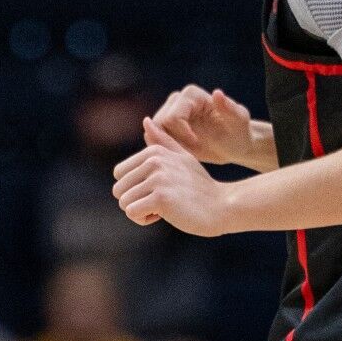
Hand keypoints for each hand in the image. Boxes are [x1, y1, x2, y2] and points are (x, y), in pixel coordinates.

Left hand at [110, 120, 232, 236]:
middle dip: (135, 201)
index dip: (134, 188)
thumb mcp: (183, 158)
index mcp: (154, 152)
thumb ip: (162, 141)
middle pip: (118, 189)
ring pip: (124, 202)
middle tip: (159, 203)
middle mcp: (154, 161)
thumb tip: (146, 121)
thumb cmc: (201, 186)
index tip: (157, 190)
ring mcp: (158, 178)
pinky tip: (164, 216)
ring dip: (140, 212)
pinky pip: (132, 212)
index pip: (119, 174)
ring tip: (163, 209)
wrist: (222, 206)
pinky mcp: (161, 198)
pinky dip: (144, 219)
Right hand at [149, 84, 254, 164]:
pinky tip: (184, 152)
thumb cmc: (239, 132)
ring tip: (190, 150)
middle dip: (175, 140)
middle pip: (159, 125)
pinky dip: (167, 149)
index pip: (171, 117)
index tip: (198, 142)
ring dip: (170, 145)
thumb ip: (228, 108)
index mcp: (192, 94)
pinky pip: (154, 139)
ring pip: (153, 133)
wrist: (235, 145)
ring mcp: (169, 113)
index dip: (182, 134)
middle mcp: (177, 100)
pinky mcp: (166, 126)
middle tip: (194, 149)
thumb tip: (216, 93)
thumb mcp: (239, 122)